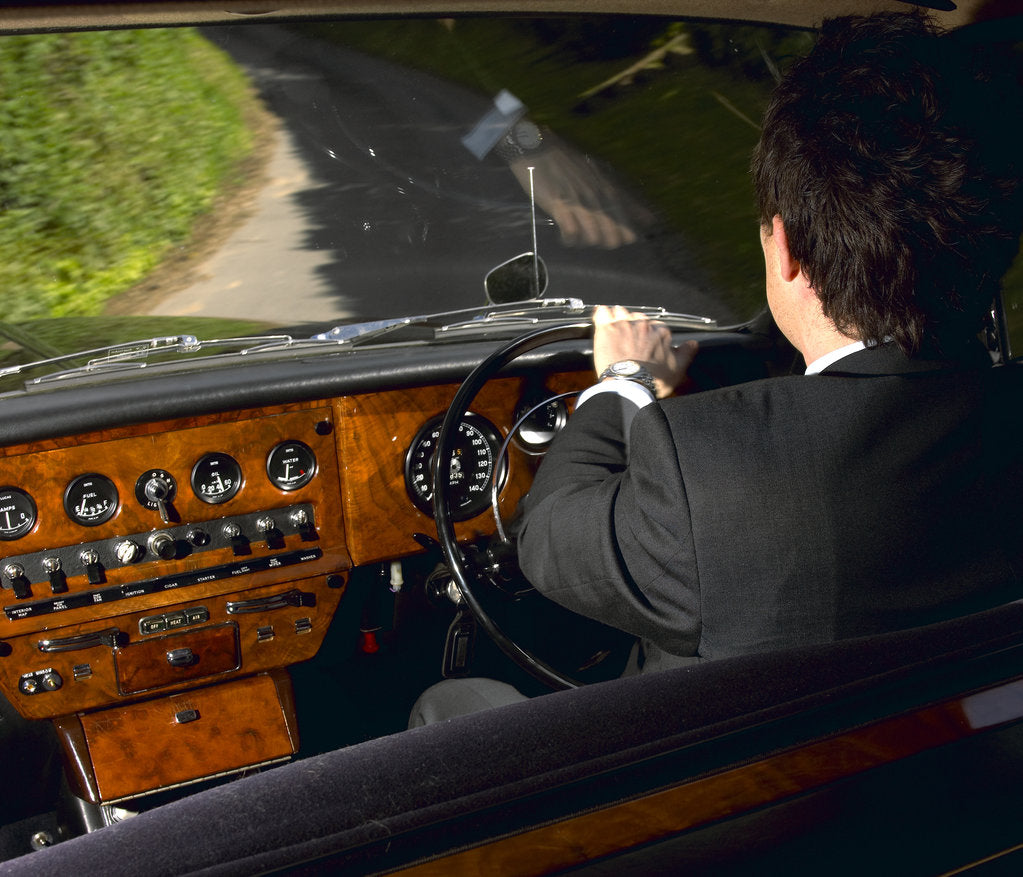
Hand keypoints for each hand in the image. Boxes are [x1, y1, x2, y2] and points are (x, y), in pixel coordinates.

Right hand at [508, 143, 651, 248]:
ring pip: (593, 235)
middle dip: (609, 240)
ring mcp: (578, 201)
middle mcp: (595, 195)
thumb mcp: (595, 172)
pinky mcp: (559, 205)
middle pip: (612, 231)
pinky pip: (571, 232)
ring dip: (587, 241)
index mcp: (605, 186)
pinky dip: (570, 239)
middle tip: (597, 239)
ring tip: (579, 237)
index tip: (629, 238)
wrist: (536, 147)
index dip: (628, 230)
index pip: (626, 215)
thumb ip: (617, 194)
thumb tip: (646, 216)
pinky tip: (566, 236)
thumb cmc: (565, 160)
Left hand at [593, 305, 697, 398]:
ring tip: (617, 331)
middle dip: (635, 328)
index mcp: (660, 332)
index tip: (648, 345)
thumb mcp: (677, 368)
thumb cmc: (653, 380)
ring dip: (619, 319)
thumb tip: (693, 344)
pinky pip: (603, 313)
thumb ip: (686, 353)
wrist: (630, 385)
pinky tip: (602, 317)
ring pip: (621, 313)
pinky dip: (602, 314)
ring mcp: (624, 325)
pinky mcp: (606, 329)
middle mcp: (643, 325)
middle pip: (638, 319)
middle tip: (631, 343)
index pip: (657, 327)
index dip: (652, 336)